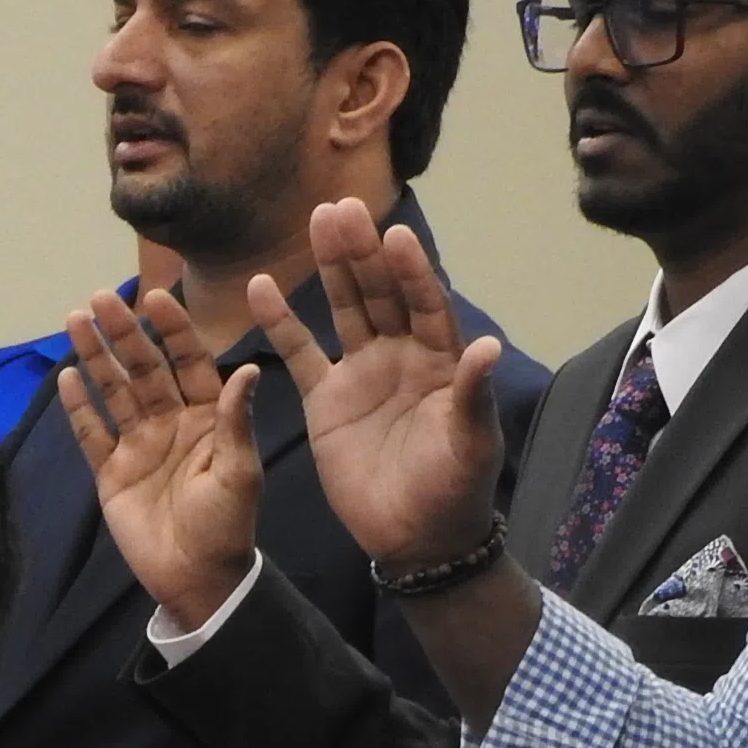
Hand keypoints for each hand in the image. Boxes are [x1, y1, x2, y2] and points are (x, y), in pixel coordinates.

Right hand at [57, 288, 261, 628]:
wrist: (197, 578)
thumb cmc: (227, 524)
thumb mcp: (239, 471)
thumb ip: (234, 420)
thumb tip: (246, 369)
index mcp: (207, 415)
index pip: (189, 360)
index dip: (173, 329)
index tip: (156, 297)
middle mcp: (170, 421)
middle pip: (143, 367)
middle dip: (122, 333)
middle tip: (99, 298)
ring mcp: (138, 444)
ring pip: (113, 390)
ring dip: (95, 356)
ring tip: (75, 320)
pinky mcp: (111, 471)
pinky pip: (92, 432)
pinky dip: (79, 406)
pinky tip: (67, 377)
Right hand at [255, 198, 506, 568]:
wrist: (415, 538)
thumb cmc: (454, 491)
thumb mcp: (472, 445)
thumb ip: (472, 395)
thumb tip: (488, 347)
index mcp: (441, 360)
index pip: (425, 304)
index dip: (411, 271)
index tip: (395, 236)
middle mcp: (402, 355)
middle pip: (381, 292)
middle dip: (363, 252)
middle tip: (342, 209)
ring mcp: (362, 372)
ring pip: (345, 308)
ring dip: (332, 267)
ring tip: (317, 221)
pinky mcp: (326, 399)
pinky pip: (300, 354)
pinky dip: (279, 322)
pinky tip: (259, 286)